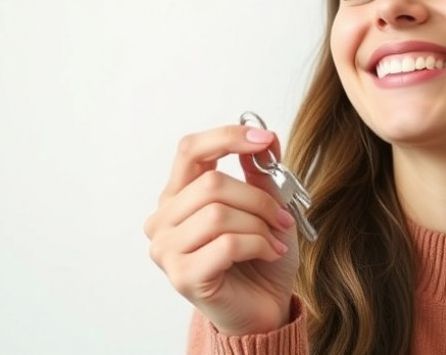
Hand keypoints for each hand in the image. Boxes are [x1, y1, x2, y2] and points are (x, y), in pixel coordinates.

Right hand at [144, 125, 299, 334]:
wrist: (264, 307)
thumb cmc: (259, 258)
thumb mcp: (266, 207)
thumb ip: (260, 173)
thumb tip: (266, 138)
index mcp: (178, 195)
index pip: (191, 150)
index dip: (227, 138)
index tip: (264, 140)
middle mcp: (163, 219)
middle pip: (212, 184)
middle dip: (258, 199)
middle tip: (282, 217)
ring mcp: (166, 249)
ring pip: (218, 214)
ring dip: (260, 225)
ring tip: (273, 240)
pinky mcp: (182, 275)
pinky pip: (226, 244)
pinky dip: (258, 245)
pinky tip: (269, 254)